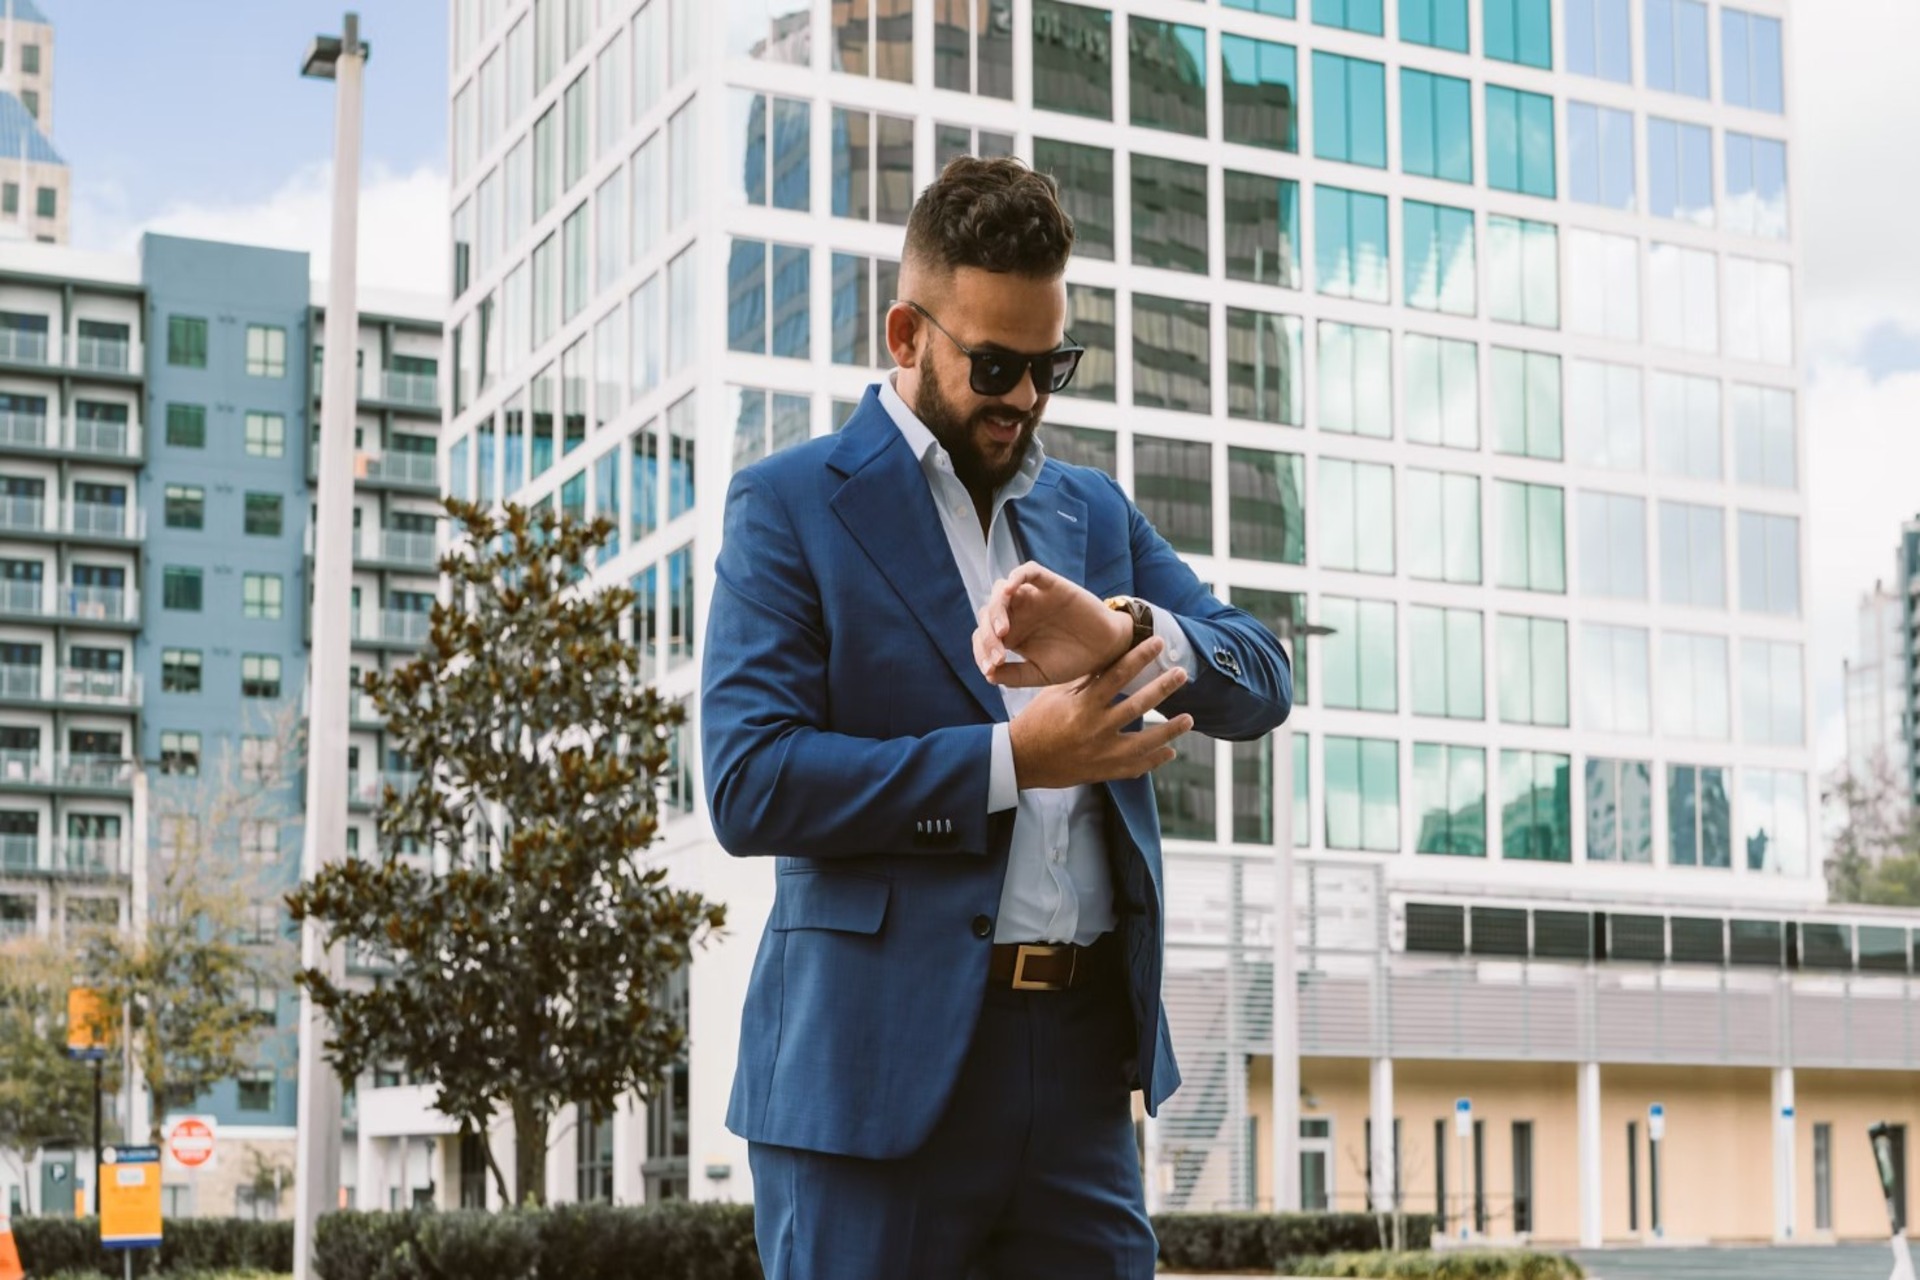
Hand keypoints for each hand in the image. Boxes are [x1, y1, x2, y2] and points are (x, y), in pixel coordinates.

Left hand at [973, 561, 1131, 688]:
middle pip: (987, 613)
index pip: (982, 635)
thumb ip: (1014, 675)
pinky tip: (1010, 591)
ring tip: (1003, 631)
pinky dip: (1016, 576)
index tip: (990, 669)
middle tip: (999, 657)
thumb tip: (988, 675)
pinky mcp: (1050, 584)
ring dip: (996, 609)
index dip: (981, 651)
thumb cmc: (1073, 661)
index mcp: (1011, 634)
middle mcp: (1017, 613)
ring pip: (1001, 591)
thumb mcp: (1040, 674)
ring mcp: (1032, 597)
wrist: (1106, 651)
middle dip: (987, 636)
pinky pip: (1028, 571)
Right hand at [1008, 638, 1193, 790]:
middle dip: (1163, 688)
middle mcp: (1095, 729)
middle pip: (1138, 705)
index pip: (1117, 675)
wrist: (1022, 760)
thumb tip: (1111, 661)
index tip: (1158, 642)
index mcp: (1082, 706)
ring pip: (1145, 742)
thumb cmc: (1036, 722)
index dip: (1139, 657)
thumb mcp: (1055, 695)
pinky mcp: (1103, 772)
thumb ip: (1084, 682)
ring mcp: (1101, 753)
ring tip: (1189, 719)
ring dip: (1170, 731)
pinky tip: (1170, 752)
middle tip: (1181, 673)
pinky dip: (1154, 760)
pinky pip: (1135, 767)